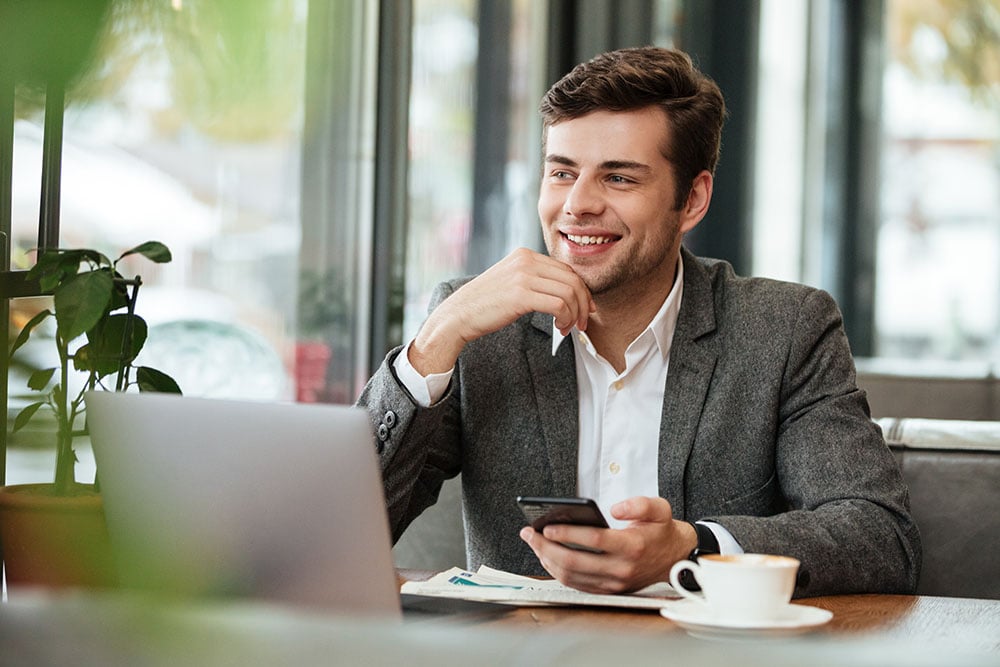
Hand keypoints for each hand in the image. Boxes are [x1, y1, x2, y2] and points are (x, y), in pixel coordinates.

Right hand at [409, 248, 594, 374]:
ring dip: (575, 314)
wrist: (458, 315)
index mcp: (524, 255)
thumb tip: (566, 292)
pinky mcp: (521, 295)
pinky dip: (565, 318)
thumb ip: (534, 280)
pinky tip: (559, 328)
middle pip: (572, 279)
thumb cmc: (485, 304)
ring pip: (569, 292)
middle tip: (583, 322)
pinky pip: (559, 304)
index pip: (566, 269)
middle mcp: (525, 260)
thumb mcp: (511, 282)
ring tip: (568, 328)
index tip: (584, 309)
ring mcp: (523, 276)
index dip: (581, 291)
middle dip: (583, 303)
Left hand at [518, 496, 696, 593]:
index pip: (593, 541)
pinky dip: (558, 572)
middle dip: (546, 547)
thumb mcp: (660, 509)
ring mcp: (613, 583)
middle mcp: (621, 568)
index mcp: (632, 546)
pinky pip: (577, 584)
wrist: (676, 559)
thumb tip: (615, 508)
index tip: (547, 527)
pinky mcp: (608, 590)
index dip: (567, 534)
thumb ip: (639, 504)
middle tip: (529, 534)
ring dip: (548, 560)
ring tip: (534, 544)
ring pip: (572, 576)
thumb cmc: (661, 531)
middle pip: (575, 562)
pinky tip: (547, 557)